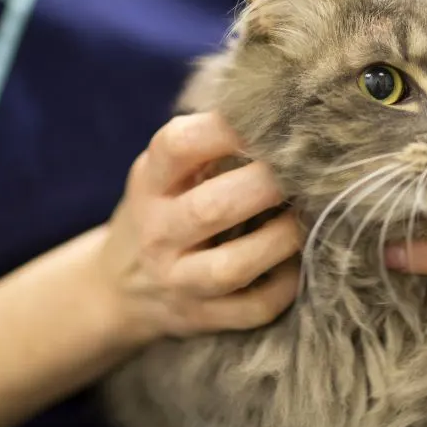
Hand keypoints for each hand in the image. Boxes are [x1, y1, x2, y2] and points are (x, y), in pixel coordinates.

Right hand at [99, 112, 299, 342]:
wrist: (117, 287)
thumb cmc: (164, 209)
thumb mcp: (166, 172)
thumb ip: (208, 144)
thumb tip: (285, 108)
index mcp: (150, 183)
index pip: (178, 146)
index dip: (227, 127)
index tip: (272, 118)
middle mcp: (158, 232)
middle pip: (211, 209)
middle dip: (267, 185)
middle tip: (308, 169)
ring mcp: (177, 280)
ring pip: (233, 267)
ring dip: (282, 238)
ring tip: (309, 215)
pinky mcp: (201, 318)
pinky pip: (253, 309)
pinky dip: (285, 285)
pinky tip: (300, 260)